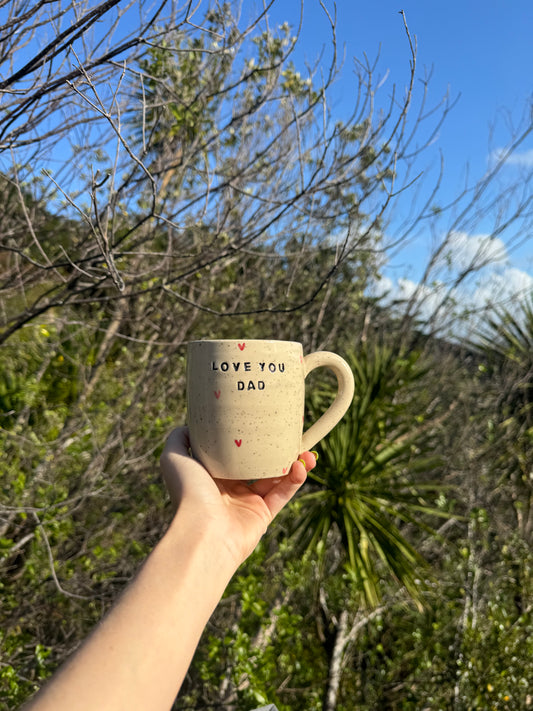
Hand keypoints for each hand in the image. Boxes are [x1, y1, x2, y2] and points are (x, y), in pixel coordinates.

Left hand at [160, 427, 315, 564]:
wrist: (202, 531)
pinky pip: (282, 494)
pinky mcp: (262, 516)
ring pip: (276, 477)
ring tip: (306, 451)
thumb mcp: (173, 457)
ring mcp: (247, 502)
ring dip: (293, 463)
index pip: (234, 452)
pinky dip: (294, 480)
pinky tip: (301, 466)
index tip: (264, 422)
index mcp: (211, 474)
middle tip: (292, 435)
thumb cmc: (187, 492)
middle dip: (278, 449)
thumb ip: (179, 438)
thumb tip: (191, 424)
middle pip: (259, 463)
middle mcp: (229, 488)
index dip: (250, 438)